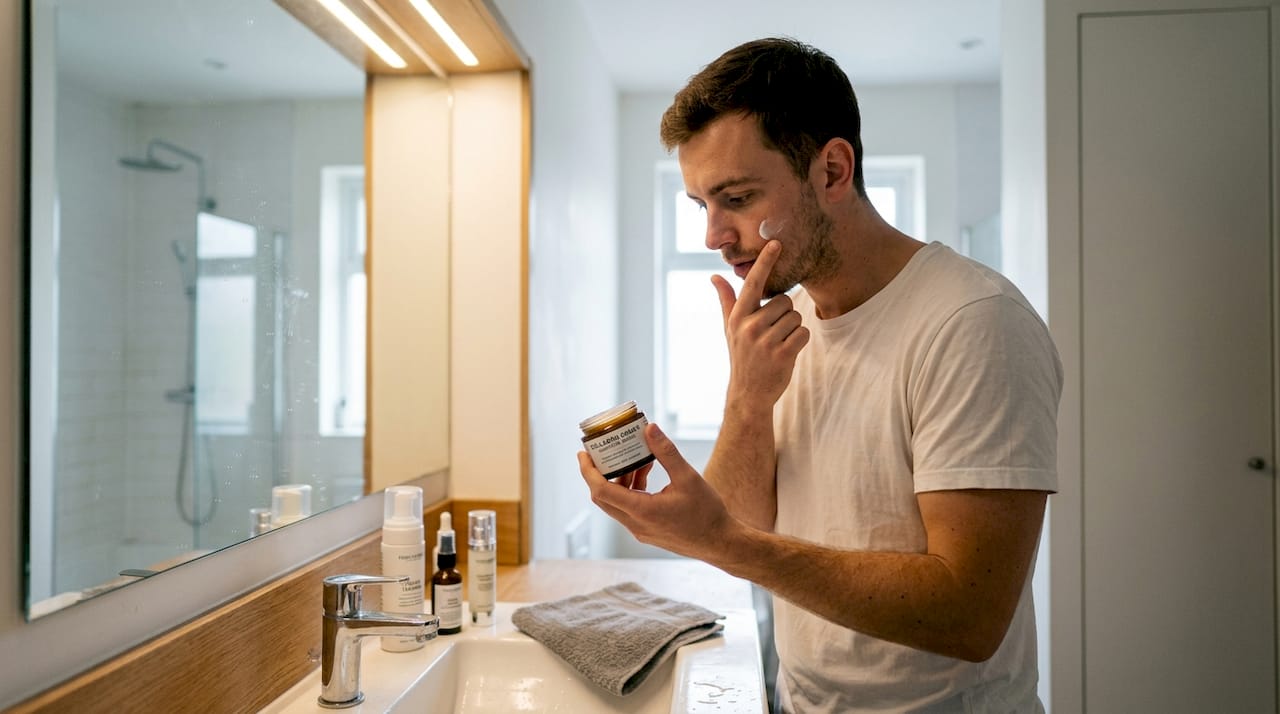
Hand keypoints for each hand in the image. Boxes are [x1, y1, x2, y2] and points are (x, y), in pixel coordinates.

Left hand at [579, 423, 738, 559]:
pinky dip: (631, 490)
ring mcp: (641, 530)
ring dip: (620, 481)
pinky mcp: (647, 532)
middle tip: (599, 453)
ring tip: (637, 459)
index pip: (602, 491)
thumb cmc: (707, 512)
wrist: (720, 542)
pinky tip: (646, 474)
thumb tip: (649, 428)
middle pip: (603, 498)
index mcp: (643, 511)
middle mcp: (636, 524)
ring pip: (617, 504)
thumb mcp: (688, 477)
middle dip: (598, 474)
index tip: (583, 454)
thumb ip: (666, 452)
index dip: (588, 472)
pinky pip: (629, 509)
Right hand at [710, 241, 808, 406]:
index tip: (776, 243)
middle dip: (784, 314)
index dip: (765, 262)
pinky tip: (787, 352)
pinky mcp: (783, 354)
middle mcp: (750, 327)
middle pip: (784, 301)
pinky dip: (800, 341)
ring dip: (793, 329)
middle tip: (773, 333)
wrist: (749, 393)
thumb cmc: (742, 355)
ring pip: (795, 317)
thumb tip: (714, 277)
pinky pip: (803, 332)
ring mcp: (766, 342)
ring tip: (778, 343)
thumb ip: (726, 300)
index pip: (753, 283)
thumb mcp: (730, 328)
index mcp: (738, 317)